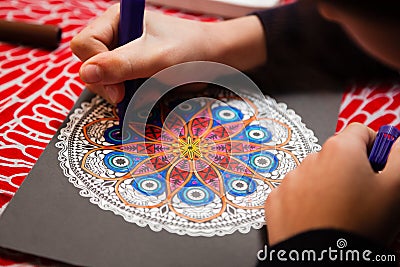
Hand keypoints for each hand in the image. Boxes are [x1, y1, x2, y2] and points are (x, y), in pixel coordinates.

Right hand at [71, 4, 265, 104]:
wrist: (213, 59)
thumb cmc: (189, 50)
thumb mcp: (156, 58)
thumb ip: (121, 65)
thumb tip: (85, 74)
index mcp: (116, 21)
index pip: (84, 44)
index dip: (96, 68)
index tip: (119, 89)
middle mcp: (116, 37)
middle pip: (90, 65)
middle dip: (109, 84)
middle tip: (129, 95)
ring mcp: (123, 56)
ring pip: (103, 81)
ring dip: (122, 92)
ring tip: (146, 90)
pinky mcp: (131, 71)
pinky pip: (119, 88)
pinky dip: (131, 96)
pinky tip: (147, 93)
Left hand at [265, 123, 399, 245]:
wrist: (322, 262)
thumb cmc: (358, 228)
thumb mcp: (395, 189)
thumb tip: (398, 143)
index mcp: (340, 150)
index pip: (361, 132)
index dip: (375, 147)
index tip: (380, 165)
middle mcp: (310, 160)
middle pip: (336, 155)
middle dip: (350, 170)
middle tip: (362, 197)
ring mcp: (290, 180)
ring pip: (315, 175)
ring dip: (327, 186)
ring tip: (339, 212)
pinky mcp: (276, 200)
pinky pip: (294, 193)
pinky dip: (305, 201)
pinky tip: (318, 218)